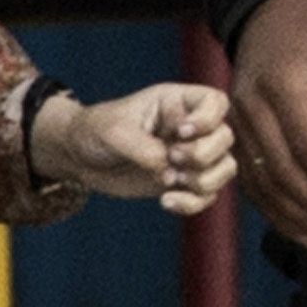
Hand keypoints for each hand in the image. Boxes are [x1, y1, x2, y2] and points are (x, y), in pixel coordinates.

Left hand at [37, 81, 235, 215]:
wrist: (81, 158)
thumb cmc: (96, 131)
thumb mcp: (114, 133)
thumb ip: (144, 149)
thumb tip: (170, 172)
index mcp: (175, 103)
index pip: (215, 102)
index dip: (207, 119)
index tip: (181, 132)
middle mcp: (189, 128)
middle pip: (225, 138)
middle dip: (202, 154)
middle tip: (172, 159)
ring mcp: (189, 156)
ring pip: (225, 168)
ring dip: (203, 181)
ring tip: (170, 181)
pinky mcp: (183, 182)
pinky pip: (207, 196)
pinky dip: (192, 204)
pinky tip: (165, 201)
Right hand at [230, 0, 306, 244]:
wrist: (267, 10)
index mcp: (281, 85)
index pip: (306, 144)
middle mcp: (251, 108)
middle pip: (281, 170)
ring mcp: (237, 124)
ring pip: (262, 182)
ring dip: (296, 216)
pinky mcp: (235, 135)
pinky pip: (249, 181)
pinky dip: (273, 211)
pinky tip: (300, 231)